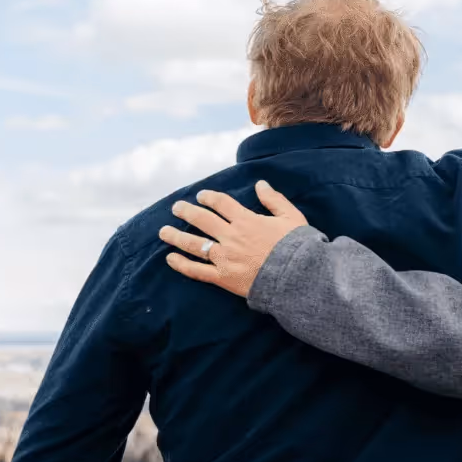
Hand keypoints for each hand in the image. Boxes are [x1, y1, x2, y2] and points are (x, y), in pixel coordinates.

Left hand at [159, 180, 307, 297]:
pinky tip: (170, 258)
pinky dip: (182, 265)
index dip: (209, 197)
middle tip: (176, 208)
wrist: (298, 276)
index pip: (221, 203)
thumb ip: (274, 200)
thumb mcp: (291, 217)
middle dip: (186, 212)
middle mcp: (231, 236)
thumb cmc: (299, 246)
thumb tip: (260, 184)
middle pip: (202, 220)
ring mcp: (225, 257)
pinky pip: (198, 271)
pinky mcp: (224, 278)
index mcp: (246, 220)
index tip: (201, 196)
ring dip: (176, 236)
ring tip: (163, 231)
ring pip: (194, 244)